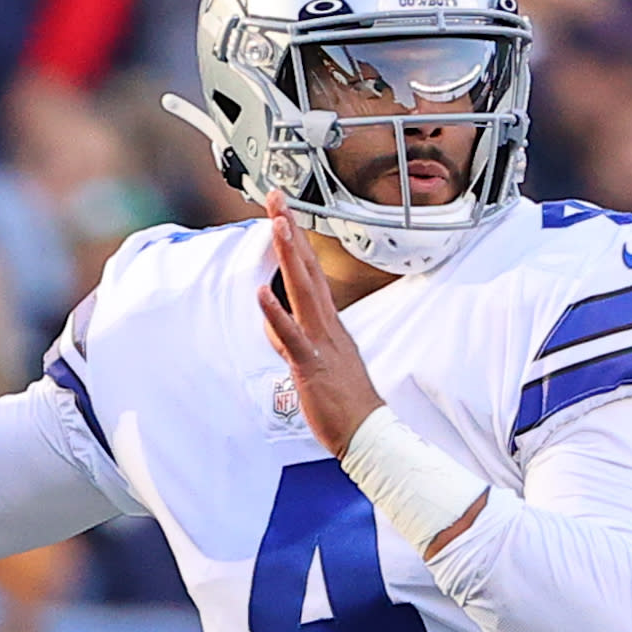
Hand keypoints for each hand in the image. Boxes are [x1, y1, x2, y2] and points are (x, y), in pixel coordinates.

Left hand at [256, 190, 384, 456]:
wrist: (368, 432)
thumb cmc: (346, 400)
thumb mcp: (318, 360)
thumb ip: (294, 339)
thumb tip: (276, 325)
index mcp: (328, 322)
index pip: (309, 271)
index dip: (296, 240)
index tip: (283, 212)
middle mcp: (326, 324)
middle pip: (306, 268)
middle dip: (291, 231)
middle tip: (277, 199)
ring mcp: (320, 341)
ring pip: (303, 291)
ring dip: (289, 257)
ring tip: (277, 225)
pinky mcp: (312, 364)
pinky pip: (292, 336)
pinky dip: (276, 314)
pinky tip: (263, 293)